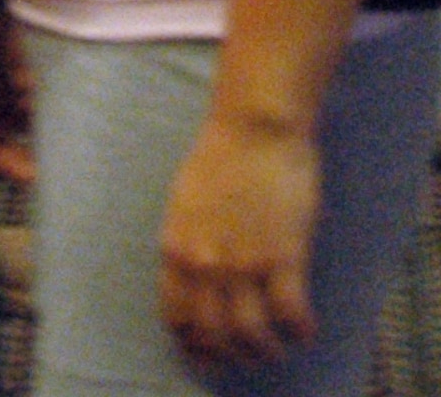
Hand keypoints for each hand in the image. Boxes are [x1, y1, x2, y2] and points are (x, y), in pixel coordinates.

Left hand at [159, 112, 318, 366]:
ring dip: (266, 349)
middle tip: (249, 354)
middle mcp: (204, 262)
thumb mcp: (185, 202)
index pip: (177, 316)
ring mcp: (243, 261)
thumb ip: (188, 242)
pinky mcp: (283, 256)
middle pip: (213, 333)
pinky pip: (290, 314)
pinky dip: (299, 330)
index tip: (212, 351)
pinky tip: (304, 328)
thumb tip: (196, 277)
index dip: (195, 342)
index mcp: (176, 247)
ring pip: (251, 334)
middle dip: (231, 354)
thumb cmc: (222, 154)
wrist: (254, 125)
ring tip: (278, 345)